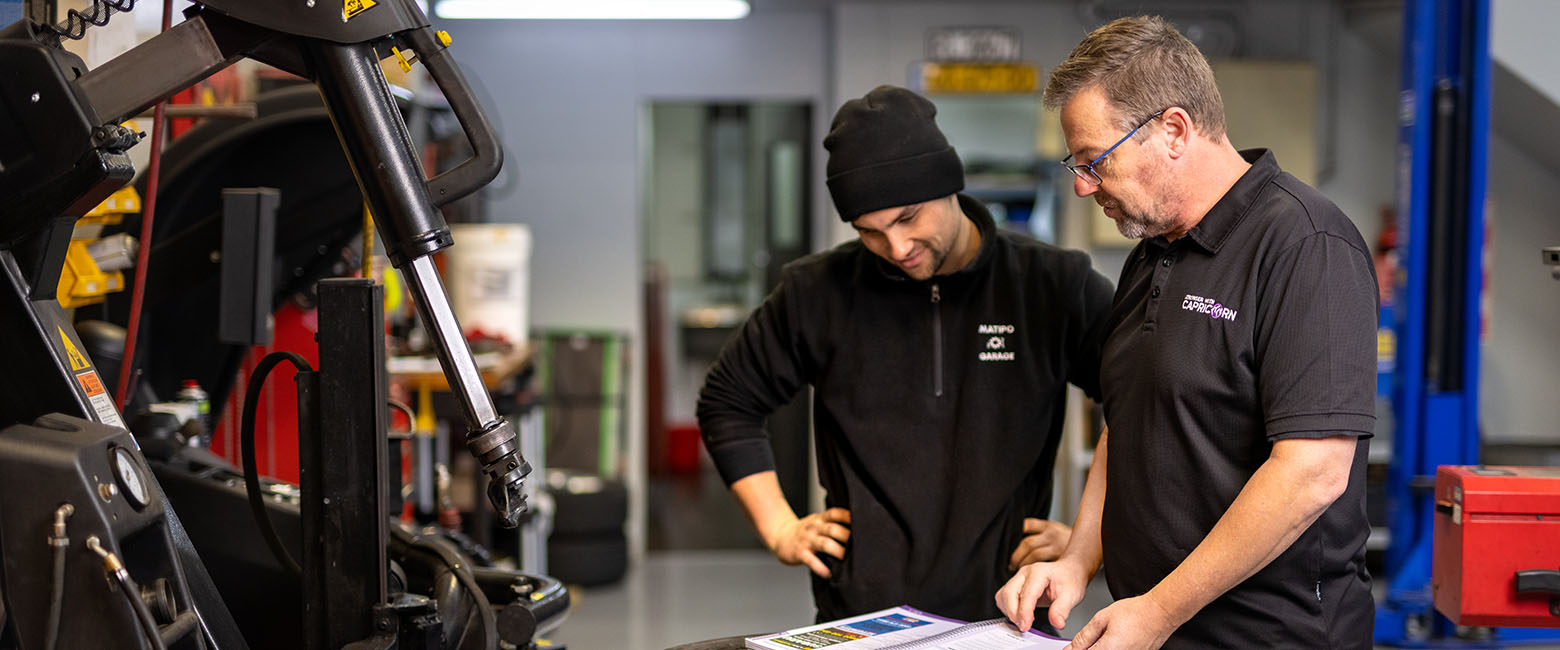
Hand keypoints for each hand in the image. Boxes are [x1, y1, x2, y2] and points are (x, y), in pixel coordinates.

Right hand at [765, 508, 850, 577]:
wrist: (780, 536)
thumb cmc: (804, 531)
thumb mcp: (816, 521)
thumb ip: (831, 522)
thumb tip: (855, 528)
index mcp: (819, 519)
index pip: (834, 514)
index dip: (846, 516)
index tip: (858, 520)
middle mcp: (814, 528)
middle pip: (832, 529)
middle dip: (846, 536)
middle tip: (858, 544)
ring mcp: (807, 540)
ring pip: (824, 544)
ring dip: (837, 550)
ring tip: (845, 557)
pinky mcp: (800, 553)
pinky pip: (811, 560)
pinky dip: (820, 568)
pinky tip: (828, 573)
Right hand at [995, 558, 1090, 632]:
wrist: (1068, 571)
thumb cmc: (1069, 579)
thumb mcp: (1071, 595)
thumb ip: (1062, 609)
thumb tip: (1056, 623)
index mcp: (1038, 572)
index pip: (1026, 594)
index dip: (1024, 612)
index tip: (1026, 626)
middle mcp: (1025, 573)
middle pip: (1008, 593)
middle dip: (1013, 613)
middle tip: (1023, 626)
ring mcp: (1018, 578)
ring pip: (1003, 595)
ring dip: (1009, 611)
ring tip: (1022, 621)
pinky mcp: (1014, 585)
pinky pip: (1003, 597)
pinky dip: (1007, 609)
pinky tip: (1019, 615)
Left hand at [1009, 518, 1071, 570]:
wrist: (1089, 549)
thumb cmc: (1065, 542)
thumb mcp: (1053, 530)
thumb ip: (1038, 533)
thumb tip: (1014, 539)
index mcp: (1048, 526)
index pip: (1026, 525)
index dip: (1014, 533)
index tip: (1007, 543)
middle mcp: (1051, 535)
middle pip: (1027, 543)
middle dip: (1016, 555)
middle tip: (1010, 564)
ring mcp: (1057, 547)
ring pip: (1034, 555)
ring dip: (1022, 564)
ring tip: (1016, 570)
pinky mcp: (1061, 559)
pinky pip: (1043, 566)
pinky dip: (1034, 571)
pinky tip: (1029, 576)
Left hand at [1061, 594, 1177, 649]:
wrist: (1161, 613)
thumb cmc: (1137, 613)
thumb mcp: (1102, 618)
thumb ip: (1085, 636)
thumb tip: (1071, 648)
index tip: (1069, 649)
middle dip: (1087, 649)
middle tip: (1088, 641)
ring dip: (1099, 649)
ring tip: (1105, 637)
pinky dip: (1110, 649)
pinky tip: (1112, 641)